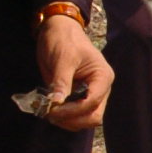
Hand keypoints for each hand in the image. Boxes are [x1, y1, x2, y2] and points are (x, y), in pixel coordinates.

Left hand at [35, 12, 111, 129]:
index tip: (52, 109)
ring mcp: (91, 94)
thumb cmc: (64, 40)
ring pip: (86, 119)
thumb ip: (62, 81)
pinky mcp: (80, 97)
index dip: (73, 110)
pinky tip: (51, 110)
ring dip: (68, 121)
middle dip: (73, 119)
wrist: (58, 30)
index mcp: (102, 77)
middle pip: (94, 116)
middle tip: (50, 115)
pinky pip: (77, 115)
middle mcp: (101, 88)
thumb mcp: (62, 59)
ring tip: (49, 113)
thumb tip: (56, 102)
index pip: (93, 102)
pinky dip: (65, 117)